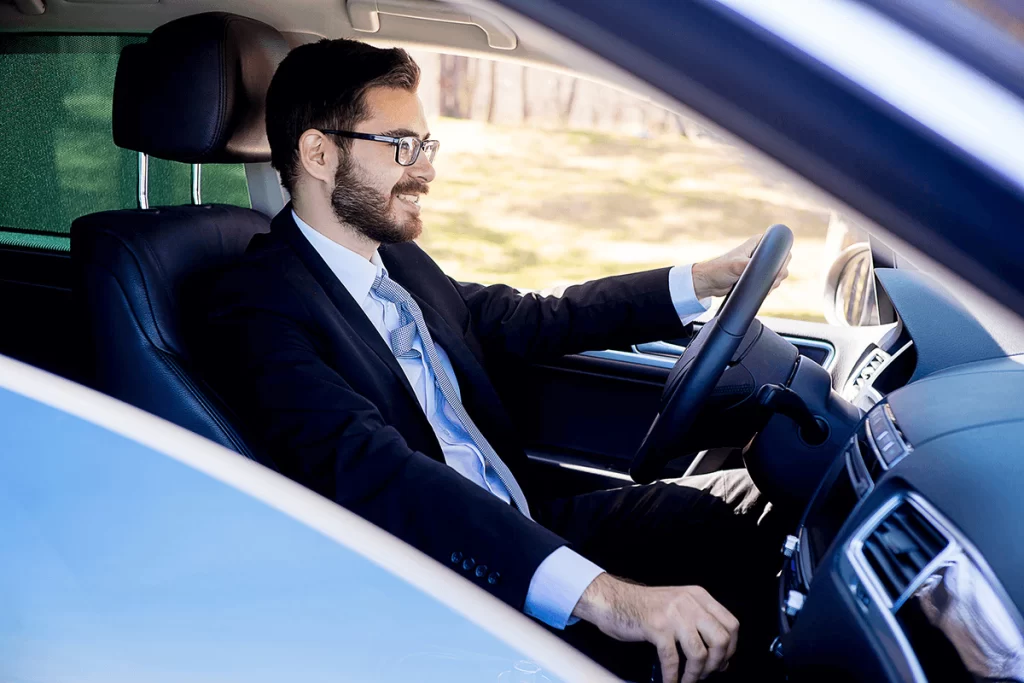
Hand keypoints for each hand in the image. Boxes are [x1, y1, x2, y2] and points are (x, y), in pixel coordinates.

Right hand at [572, 573, 738, 682]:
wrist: (613, 600)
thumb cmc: (645, 607)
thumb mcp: (679, 607)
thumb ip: (700, 625)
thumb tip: (721, 658)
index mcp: (698, 596)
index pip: (731, 624)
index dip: (731, 648)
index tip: (722, 661)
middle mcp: (689, 603)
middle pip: (721, 639)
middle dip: (716, 663)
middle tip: (704, 674)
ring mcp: (673, 614)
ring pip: (699, 653)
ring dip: (695, 674)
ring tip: (687, 680)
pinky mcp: (656, 627)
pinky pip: (672, 660)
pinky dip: (672, 676)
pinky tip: (669, 681)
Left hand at [690, 235, 790, 299]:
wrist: (709, 283)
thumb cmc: (719, 269)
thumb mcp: (737, 265)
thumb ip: (755, 266)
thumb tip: (771, 271)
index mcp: (758, 243)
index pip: (780, 246)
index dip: (781, 258)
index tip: (772, 268)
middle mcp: (761, 253)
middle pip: (783, 262)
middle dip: (778, 274)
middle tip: (764, 280)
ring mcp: (760, 266)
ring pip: (778, 274)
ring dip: (773, 282)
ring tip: (757, 285)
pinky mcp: (757, 277)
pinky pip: (770, 283)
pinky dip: (768, 288)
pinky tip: (759, 290)